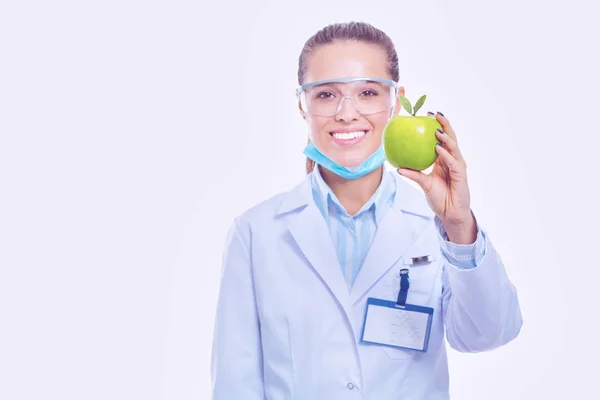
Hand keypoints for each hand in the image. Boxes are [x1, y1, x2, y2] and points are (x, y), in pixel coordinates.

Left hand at [397, 111, 475, 242]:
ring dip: (445, 138)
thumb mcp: (423, 183)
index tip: (428, 115)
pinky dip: (446, 154)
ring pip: (453, 147)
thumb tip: (397, 167)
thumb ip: (413, 174)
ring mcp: (458, 166)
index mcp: (444, 160)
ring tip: (437, 129)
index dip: (437, 126)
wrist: (450, 213)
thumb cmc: (439, 198)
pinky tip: (439, 148)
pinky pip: (453, 162)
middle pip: (450, 138)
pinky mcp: (461, 175)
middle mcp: (452, 160)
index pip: (442, 139)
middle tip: (435, 114)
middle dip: (444, 125)